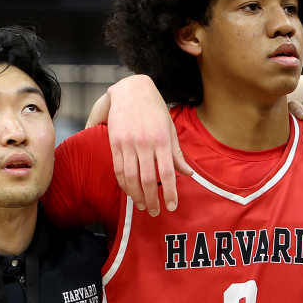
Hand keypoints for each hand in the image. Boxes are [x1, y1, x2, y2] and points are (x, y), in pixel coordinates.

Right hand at [102, 76, 192, 214]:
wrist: (131, 90)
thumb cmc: (155, 109)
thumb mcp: (170, 129)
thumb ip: (177, 153)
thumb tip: (188, 174)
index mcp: (161, 140)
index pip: (167, 172)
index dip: (170, 192)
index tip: (172, 206)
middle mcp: (144, 143)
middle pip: (147, 179)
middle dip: (152, 199)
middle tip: (156, 212)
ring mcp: (127, 144)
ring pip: (130, 177)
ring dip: (136, 195)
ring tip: (143, 206)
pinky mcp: (114, 143)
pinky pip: (118, 168)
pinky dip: (123, 183)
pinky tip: (129, 192)